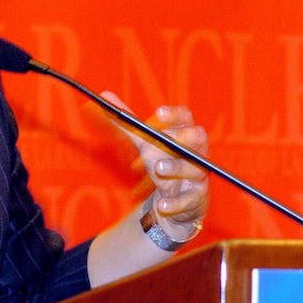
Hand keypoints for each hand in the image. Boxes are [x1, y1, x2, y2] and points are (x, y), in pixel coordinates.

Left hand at [101, 92, 208, 240]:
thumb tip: (104, 97)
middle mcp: (196, 153)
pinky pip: (189, 200)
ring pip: (195, 169)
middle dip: (180, 138)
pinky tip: (161, 205)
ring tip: (158, 167)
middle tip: (161, 140)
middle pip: (197, 139)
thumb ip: (127, 123)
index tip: (159, 112)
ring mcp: (198, 177)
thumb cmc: (161, 164)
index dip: (174, 114)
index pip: (185, 118)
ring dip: (176, 167)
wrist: (173, 201)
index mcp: (184, 135)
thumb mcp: (143, 144)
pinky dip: (175, 203)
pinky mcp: (196, 199)